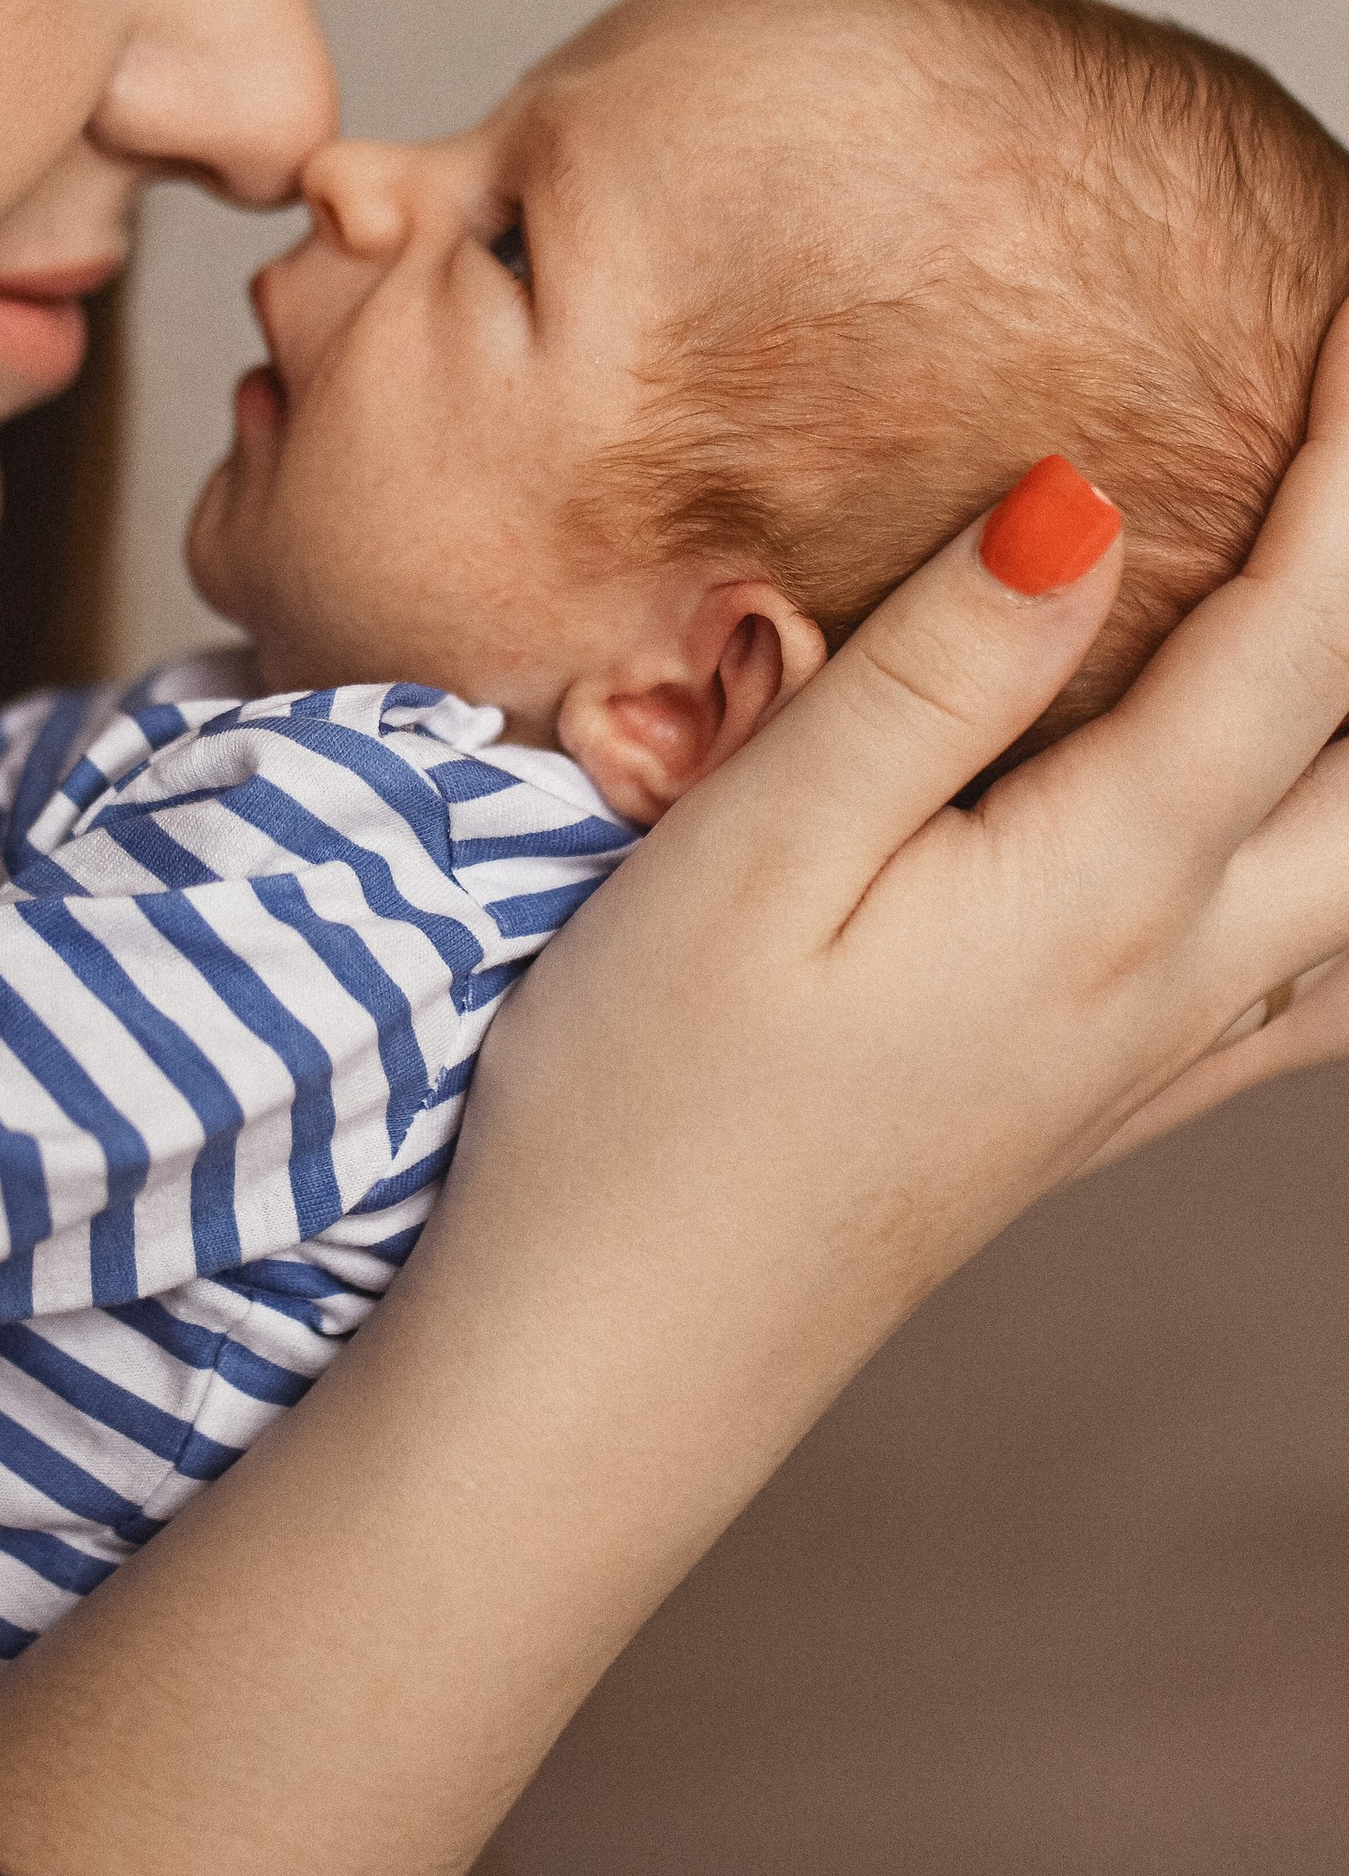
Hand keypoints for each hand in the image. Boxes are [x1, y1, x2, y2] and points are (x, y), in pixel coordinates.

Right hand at [0, 345, 1348, 1875]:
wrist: (601, 1375)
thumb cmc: (630, 1119)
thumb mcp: (748, 865)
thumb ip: (930, 681)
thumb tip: (1085, 500)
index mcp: (1095, 891)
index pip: (1295, 636)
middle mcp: (1167, 977)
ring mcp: (1142, 1061)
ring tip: (1335, 624)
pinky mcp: (1087, 1115)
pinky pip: (1307, 984)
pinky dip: (1347, 881)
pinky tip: (1313, 862)